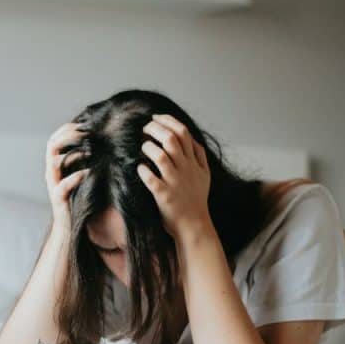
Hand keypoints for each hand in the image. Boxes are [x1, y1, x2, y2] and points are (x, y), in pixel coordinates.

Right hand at [45, 122, 89, 236]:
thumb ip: (83, 160)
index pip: (54, 139)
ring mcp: (53, 185)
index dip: (67, 128)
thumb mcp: (80, 175)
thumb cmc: (78, 199)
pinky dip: (76, 176)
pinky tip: (88, 172)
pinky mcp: (59, 198)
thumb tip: (98, 142)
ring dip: (71, 152)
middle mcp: (51, 172)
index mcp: (55, 165)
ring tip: (89, 150)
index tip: (84, 123)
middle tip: (85, 131)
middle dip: (68, 135)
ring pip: (53, 162)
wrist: (68, 226)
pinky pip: (63, 185)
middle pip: (51, 145)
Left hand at [137, 114, 211, 239]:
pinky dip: (143, 171)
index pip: (183, 132)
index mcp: (193, 162)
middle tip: (144, 128)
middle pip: (171, 139)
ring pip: (160, 156)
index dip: (167, 121)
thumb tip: (192, 138)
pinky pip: (150, 179)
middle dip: (154, 128)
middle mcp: (185, 169)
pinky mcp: (164, 196)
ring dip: (148, 147)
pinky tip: (140, 168)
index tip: (155, 117)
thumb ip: (199, 156)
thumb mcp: (204, 175)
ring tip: (143, 147)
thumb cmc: (196, 200)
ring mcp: (175, 182)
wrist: (194, 226)